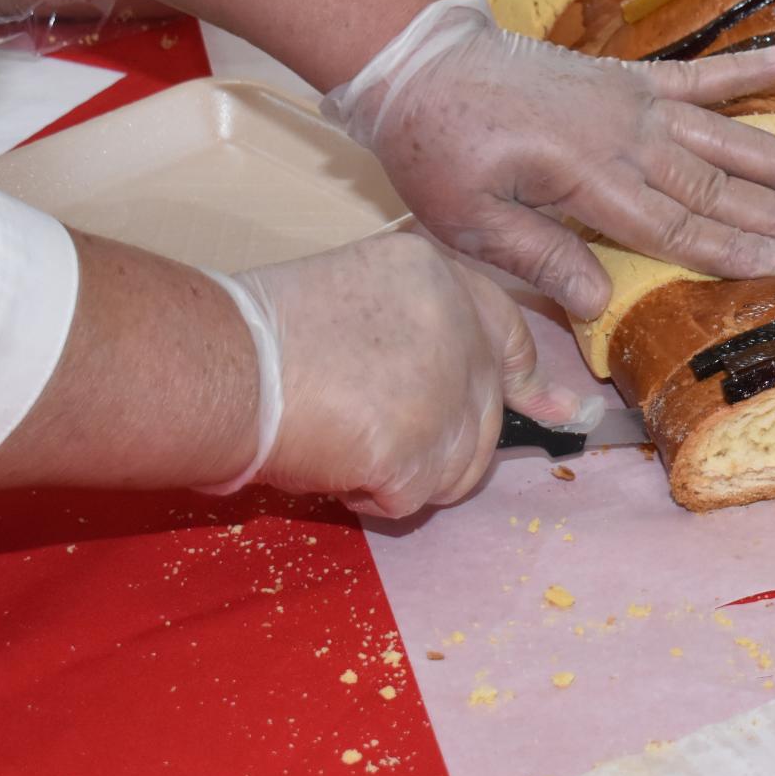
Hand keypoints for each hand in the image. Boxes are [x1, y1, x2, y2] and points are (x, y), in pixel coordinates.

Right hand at [224, 232, 573, 516]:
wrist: (212, 368)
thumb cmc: (251, 335)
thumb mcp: (348, 295)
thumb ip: (407, 330)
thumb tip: (443, 386)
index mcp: (435, 277)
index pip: (504, 330)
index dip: (526, 376)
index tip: (562, 408)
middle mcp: (456, 327)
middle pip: (484, 411)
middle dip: (444, 444)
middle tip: (395, 452)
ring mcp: (443, 391)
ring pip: (460, 464)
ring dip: (409, 473)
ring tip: (341, 444)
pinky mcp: (419, 450)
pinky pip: (415, 498)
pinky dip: (374, 497)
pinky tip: (333, 465)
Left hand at [324, 0, 774, 318]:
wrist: (419, 63)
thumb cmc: (437, 149)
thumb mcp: (467, 220)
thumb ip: (537, 258)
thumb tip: (595, 303)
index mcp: (588, 180)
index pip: (678, 227)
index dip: (740, 250)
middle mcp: (625, 139)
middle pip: (717, 189)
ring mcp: (631, 103)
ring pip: (722, 138)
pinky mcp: (625, 78)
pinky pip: (693, 76)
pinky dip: (740, 72)